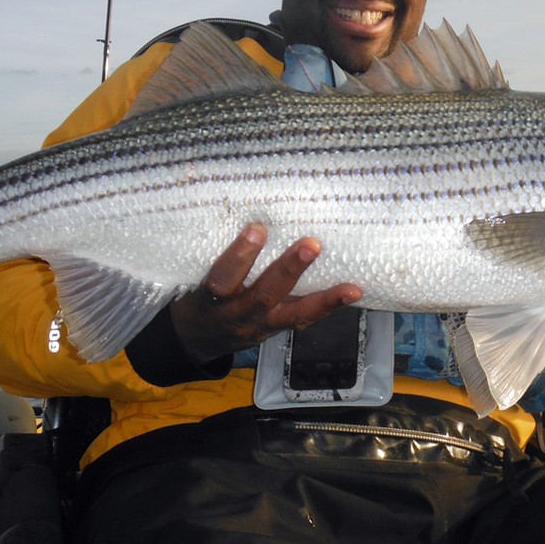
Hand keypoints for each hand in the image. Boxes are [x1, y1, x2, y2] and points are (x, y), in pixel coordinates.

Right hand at [169, 223, 363, 364]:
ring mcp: (261, 326)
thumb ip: (211, 253)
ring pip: (293, 315)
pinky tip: (352, 292)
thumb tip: (233, 203)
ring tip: (349, 288)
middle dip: (289, 271)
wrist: (198, 340)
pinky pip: (304, 319)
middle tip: (311, 245)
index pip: (223, 279)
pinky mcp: (278, 330)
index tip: (257, 228)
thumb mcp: (192, 279)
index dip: (240, 256)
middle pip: (264, 296)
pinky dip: (329, 306)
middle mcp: (238, 316)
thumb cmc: (197, 296)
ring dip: (323, 299)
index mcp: (211, 300)